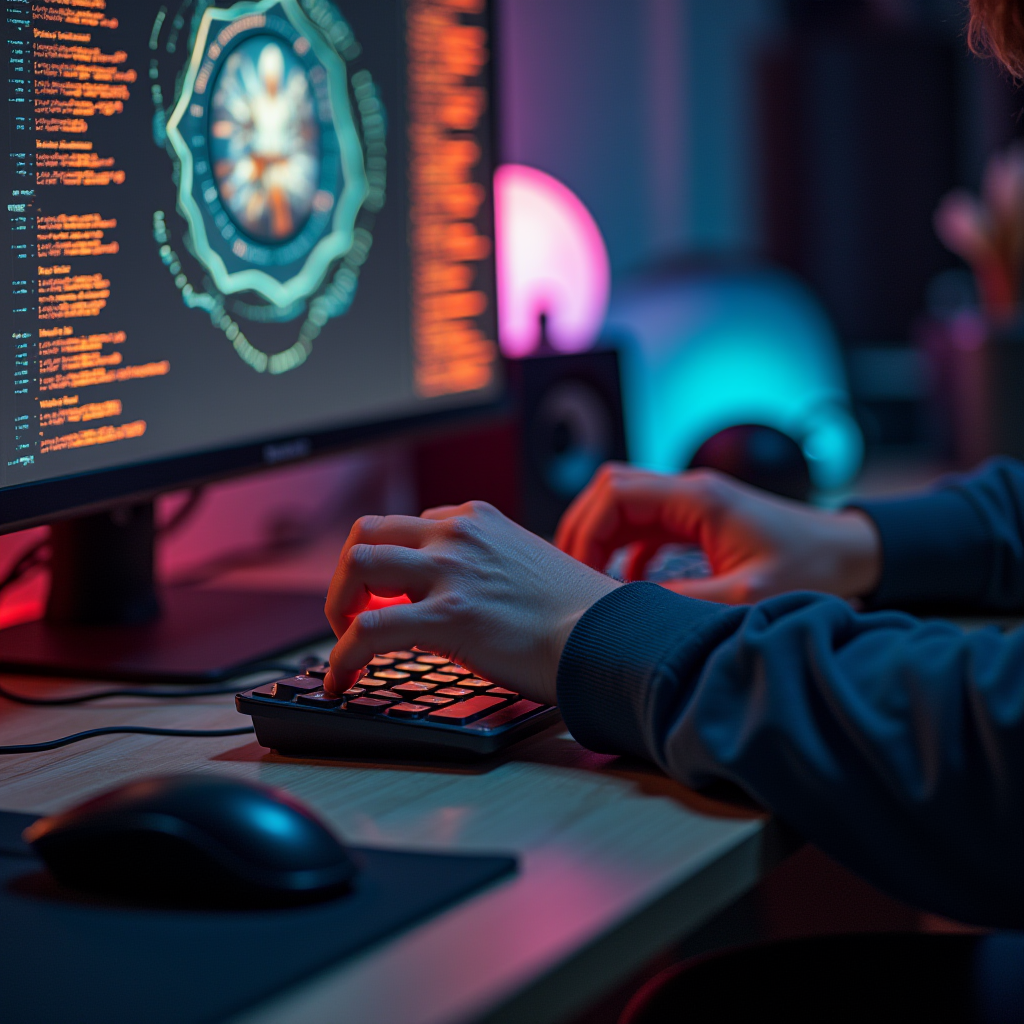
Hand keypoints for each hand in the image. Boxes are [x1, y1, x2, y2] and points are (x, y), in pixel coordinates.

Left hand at [323, 501, 620, 702]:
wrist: (607, 636)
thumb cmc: (577, 612)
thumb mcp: (524, 565)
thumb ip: (482, 567)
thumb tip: (451, 597)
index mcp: (476, 521)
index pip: (406, 527)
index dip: (386, 566)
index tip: (383, 596)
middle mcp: (457, 535)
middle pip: (366, 532)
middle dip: (347, 574)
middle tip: (352, 612)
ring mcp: (451, 571)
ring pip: (356, 564)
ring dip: (338, 604)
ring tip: (346, 641)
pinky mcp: (448, 616)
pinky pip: (368, 630)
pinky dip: (342, 656)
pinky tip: (342, 679)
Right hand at [556, 464, 881, 604]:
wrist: (853, 555)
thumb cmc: (812, 569)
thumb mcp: (746, 595)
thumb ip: (683, 599)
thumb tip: (628, 609)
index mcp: (699, 499)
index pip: (616, 492)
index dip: (587, 528)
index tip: (579, 569)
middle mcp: (690, 491)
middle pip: (611, 489)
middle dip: (583, 527)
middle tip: (572, 572)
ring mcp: (693, 504)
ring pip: (624, 504)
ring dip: (601, 537)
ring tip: (589, 578)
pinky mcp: (699, 521)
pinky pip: (645, 525)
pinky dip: (625, 548)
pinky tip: (627, 582)